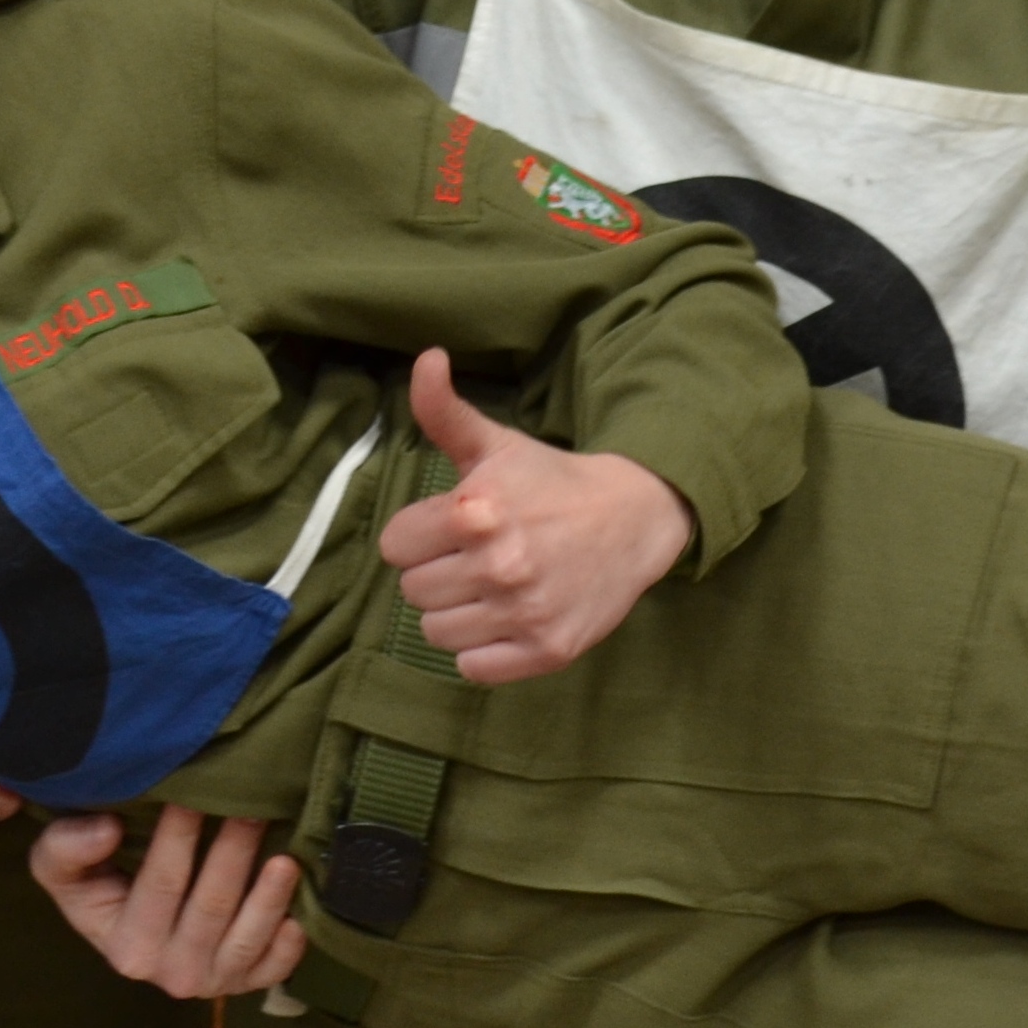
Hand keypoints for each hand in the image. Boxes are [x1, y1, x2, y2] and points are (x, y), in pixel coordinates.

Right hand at [26, 807, 307, 998]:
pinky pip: (275, 969)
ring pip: (247, 937)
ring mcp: (213, 981)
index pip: (161, 882)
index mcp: (128, 947)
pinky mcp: (247, 983)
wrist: (128, 930)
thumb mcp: (63, 871)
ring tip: (286, 860)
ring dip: (269, 899)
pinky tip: (300, 915)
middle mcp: (171, 972)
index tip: (195, 793)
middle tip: (254, 805)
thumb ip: (65, 849)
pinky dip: (289, 945)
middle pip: (212, 904)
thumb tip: (105, 829)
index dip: (179, 836)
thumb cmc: (99, 885)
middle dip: (234, 852)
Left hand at [377, 350, 689, 682]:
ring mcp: (524, 612)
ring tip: (489, 588)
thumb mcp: (494, 442)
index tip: (449, 528)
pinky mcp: (547, 651)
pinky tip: (507, 619)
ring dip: (456, 613)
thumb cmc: (549, 481)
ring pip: (437, 633)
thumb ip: (444, 410)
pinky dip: (483, 650)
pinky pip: (473, 669)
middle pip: (413, 591)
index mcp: (475, 509)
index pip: (395, 546)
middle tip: (474, 556)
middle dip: (437, 572)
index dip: (418, 536)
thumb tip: (426, 358)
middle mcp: (499, 564)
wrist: (632, 519)